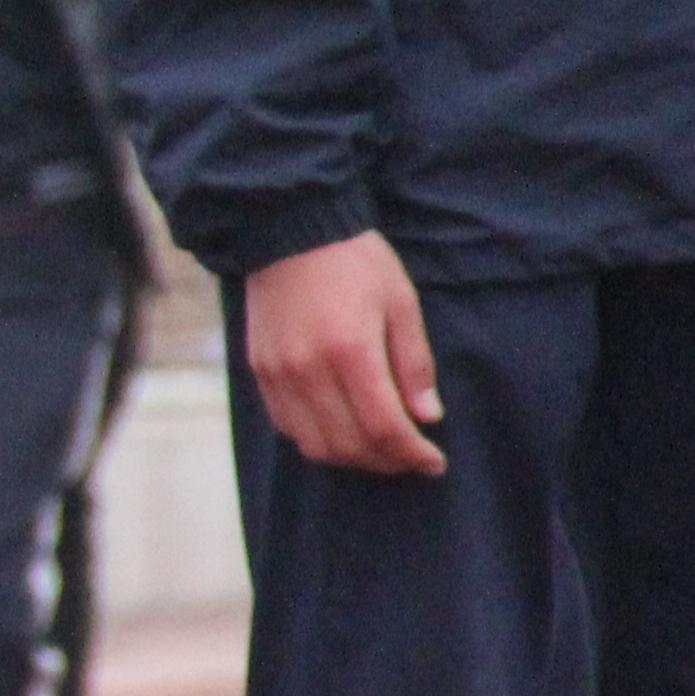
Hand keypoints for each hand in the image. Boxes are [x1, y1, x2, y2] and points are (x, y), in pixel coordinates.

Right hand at [241, 231, 442, 476]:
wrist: (289, 233)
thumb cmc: (356, 263)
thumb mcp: (401, 303)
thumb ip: (414, 364)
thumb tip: (426, 417)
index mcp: (350, 349)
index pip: (384, 426)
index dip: (413, 453)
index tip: (434, 462)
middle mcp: (308, 369)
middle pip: (349, 444)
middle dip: (387, 461)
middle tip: (412, 459)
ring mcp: (278, 373)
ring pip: (315, 444)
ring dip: (353, 457)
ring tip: (379, 449)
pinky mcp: (260, 371)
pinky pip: (288, 426)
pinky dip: (319, 439)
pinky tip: (342, 429)